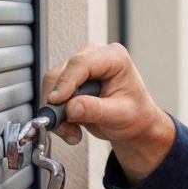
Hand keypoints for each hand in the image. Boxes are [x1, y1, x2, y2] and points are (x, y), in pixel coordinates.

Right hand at [42, 43, 175, 182]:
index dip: (66, 82)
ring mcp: (81, 68)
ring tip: (71, 131)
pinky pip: (52, 94)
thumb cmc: (135, 115)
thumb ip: (95, 110)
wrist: (134, 124)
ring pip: (52, 84)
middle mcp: (95, 57)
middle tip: (64, 126)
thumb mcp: (119, 116)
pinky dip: (56, 114)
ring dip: (56, 112)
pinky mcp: (71, 80)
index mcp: (114, 58)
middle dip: (58, 103)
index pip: (81, 63)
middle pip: (62, 73)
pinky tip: (71, 127)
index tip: (56, 101)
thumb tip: (71, 107)